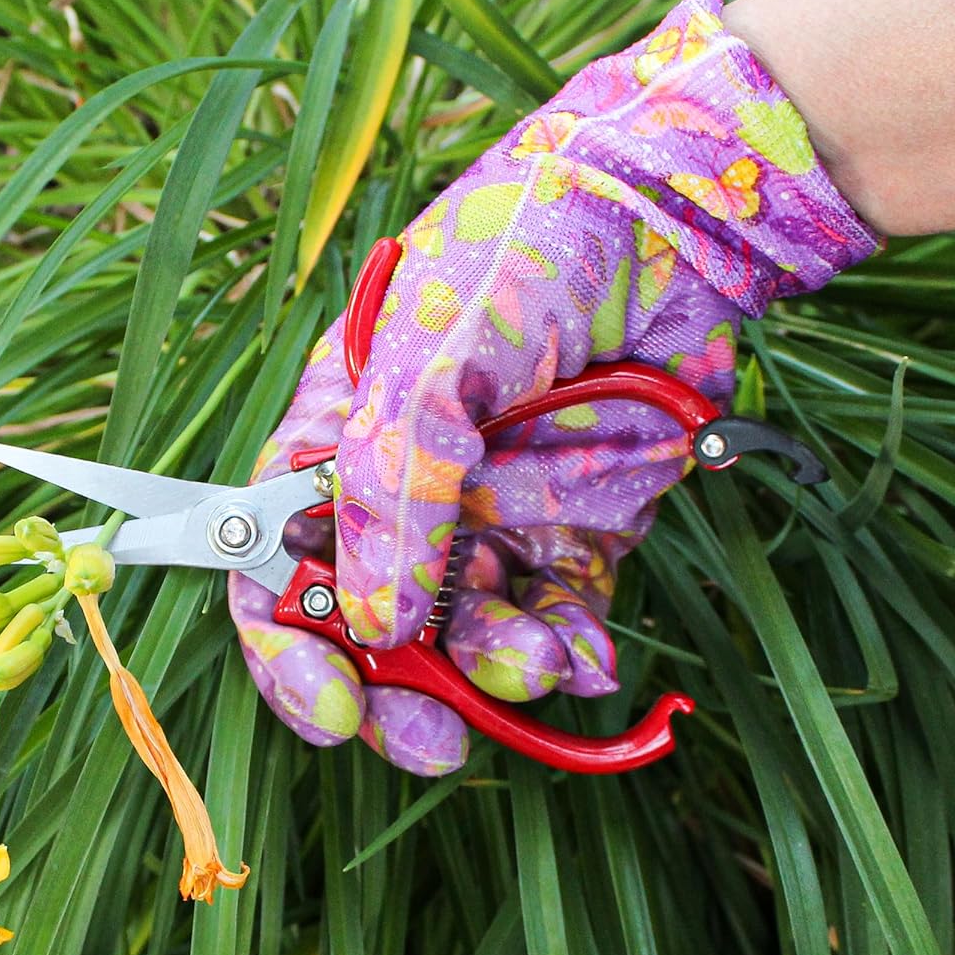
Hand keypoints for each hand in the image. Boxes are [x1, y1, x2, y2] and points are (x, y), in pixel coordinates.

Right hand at [231, 0, 875, 773]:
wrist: (676, 215)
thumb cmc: (528, 246)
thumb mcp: (432, 349)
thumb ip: (393, 481)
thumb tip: (372, 619)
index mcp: (337, 438)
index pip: (277, 563)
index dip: (288, 643)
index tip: (332, 703)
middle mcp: (406, 490)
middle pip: (368, 626)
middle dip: (394, 693)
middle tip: (432, 739)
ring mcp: (491, 516)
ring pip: (467, 637)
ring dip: (494, 672)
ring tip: (539, 660)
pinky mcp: (575, 532)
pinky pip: (556, 618)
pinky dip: (568, 653)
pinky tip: (585, 656)